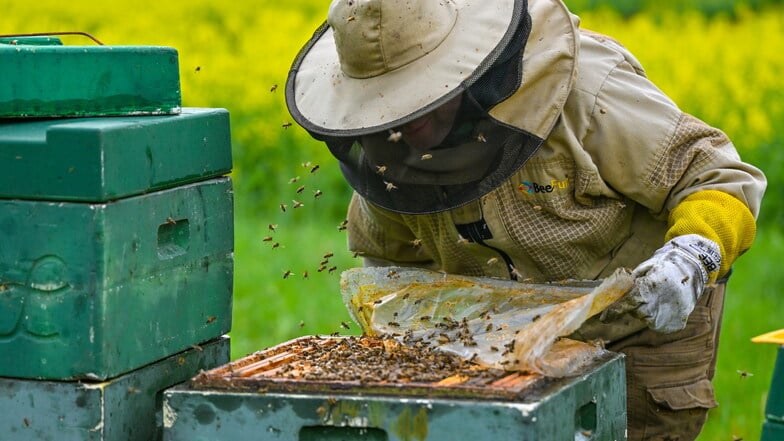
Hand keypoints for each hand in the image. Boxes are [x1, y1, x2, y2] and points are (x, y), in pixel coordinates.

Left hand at [601, 234, 720, 332]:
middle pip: (637, 312)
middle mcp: (660, 304)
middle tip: (647, 295)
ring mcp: (669, 316)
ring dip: (648, 311)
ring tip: (660, 298)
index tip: (603, 318)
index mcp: (651, 287)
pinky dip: (658, 318)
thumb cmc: (663, 269)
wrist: (692, 272)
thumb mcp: (644, 269)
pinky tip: (666, 306)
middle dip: (636, 306)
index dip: (614, 311)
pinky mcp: (675, 325)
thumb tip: (611, 294)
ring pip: (647, 319)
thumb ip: (629, 283)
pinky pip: (658, 325)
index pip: (628, 302)